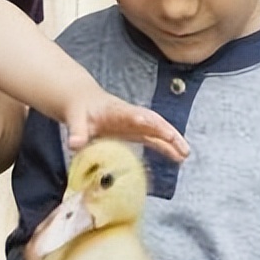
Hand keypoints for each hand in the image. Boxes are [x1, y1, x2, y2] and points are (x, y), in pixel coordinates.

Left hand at [66, 80, 189, 162]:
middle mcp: (130, 115)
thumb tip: (74, 145)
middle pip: (152, 121)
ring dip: (171, 141)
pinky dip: (166, 147)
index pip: (132, 114)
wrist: (82, 101)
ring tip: (185, 156)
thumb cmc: (80, 110)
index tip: (155, 128)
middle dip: (167, 132)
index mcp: (115, 110)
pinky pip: (154, 138)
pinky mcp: (136, 130)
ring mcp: (135, 122)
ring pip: (157, 130)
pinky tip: (178, 158)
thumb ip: (77, 132)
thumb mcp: (75, 119)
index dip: (143, 121)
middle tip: (181, 147)